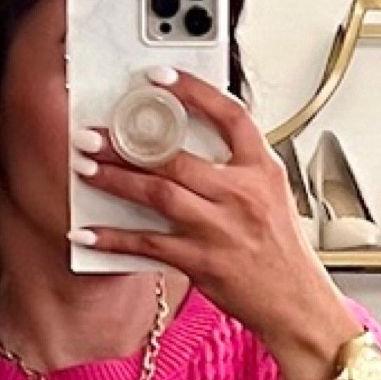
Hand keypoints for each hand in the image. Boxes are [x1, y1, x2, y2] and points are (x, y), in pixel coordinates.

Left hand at [67, 67, 346, 351]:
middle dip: (128, 143)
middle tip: (93, 133)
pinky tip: (87, 232)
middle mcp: (242, 193)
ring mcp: (220, 228)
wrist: (296, 301)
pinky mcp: (201, 262)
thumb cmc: (280, 249)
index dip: (193, 92)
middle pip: (177, 157)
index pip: (230, 115)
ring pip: (158, 194)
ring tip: (84, 168)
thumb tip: (192, 145)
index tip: (159, 78)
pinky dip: (113, 239)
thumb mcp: (272, 194)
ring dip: (116, 180)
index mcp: (262, 169)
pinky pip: (148, 245)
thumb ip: (237, 168)